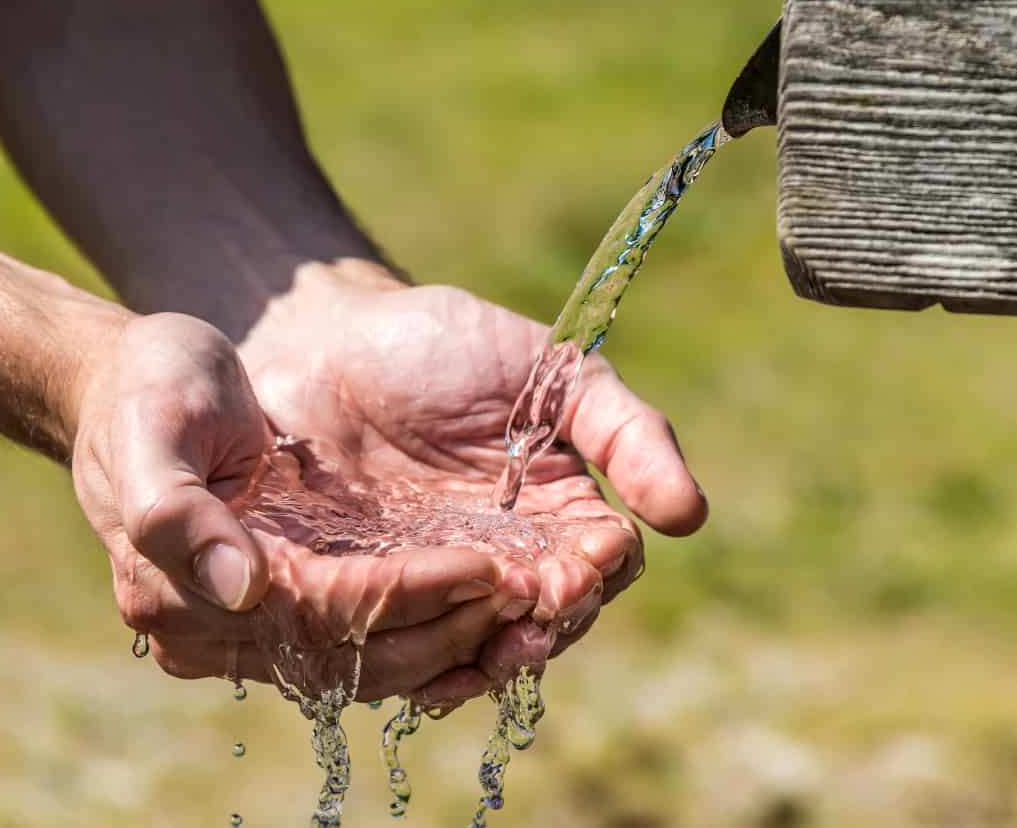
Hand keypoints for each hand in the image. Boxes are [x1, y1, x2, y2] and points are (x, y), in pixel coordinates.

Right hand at [70, 312, 536, 700]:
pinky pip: (377, 638)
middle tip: (536, 590)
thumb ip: (176, 510)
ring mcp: (263, 622)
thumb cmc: (150, 389)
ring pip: (378, 660)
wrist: (142, 382)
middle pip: (360, 656)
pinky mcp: (298, 601)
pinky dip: (440, 627)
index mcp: (180, 592)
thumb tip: (242, 588)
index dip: (405, 594)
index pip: (320, 613)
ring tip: (538, 603)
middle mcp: (225, 627)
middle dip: (452, 625)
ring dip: (461, 638)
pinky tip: (499, 606)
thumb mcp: (153, 425)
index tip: (484, 565)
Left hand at [239, 261, 707, 702]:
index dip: (596, 575)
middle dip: (546, 627)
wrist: (325, 339)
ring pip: (483, 646)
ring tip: (482, 655)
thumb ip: (626, 433)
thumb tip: (691, 516)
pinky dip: (423, 670)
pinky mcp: (375, 595)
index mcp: (559, 507)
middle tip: (529, 616)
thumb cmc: (444, 345)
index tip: (578, 570)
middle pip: (548, 618)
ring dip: (489, 659)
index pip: (601, 563)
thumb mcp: (551, 372)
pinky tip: (426, 677)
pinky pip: (408, 651)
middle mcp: (507, 554)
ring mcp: (441, 578)